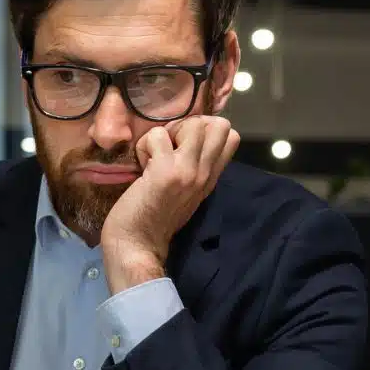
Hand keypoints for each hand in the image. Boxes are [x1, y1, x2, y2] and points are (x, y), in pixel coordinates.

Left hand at [101, 116, 239, 291]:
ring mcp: (188, 171)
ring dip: (168, 132)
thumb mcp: (187, 194)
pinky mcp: (165, 171)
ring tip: (156, 155)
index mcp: (210, 179)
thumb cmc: (154, 219)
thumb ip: (195, 169)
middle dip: (191, 126)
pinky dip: (145, 145)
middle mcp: (205, 173)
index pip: (232, 137)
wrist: (137, 244)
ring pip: (194, 124)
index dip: (206, 131)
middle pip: (220, 125)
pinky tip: (142, 166)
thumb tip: (189, 140)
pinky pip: (158, 135)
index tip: (183, 146)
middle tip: (170, 147)